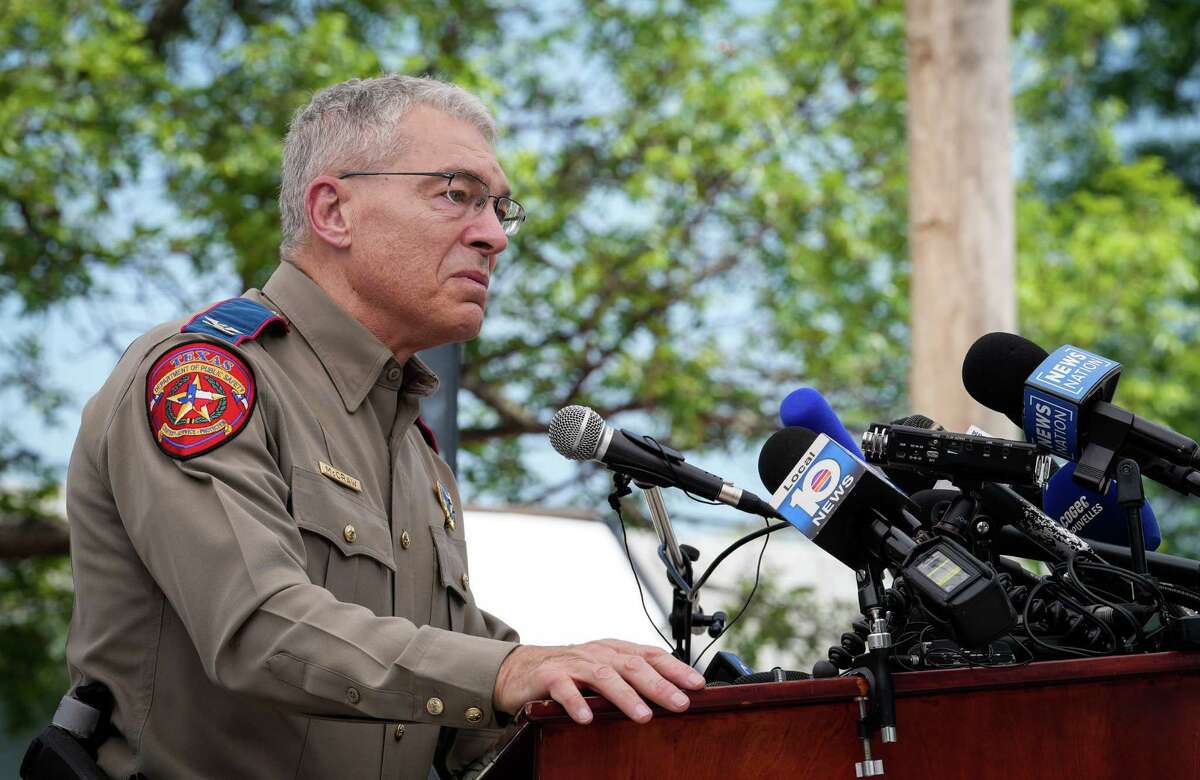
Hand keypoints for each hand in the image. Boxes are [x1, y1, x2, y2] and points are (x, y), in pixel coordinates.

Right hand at [492, 639, 704, 724]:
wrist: (522, 668)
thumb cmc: (571, 672)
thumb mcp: (604, 670)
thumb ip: (632, 678)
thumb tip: (673, 694)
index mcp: (615, 650)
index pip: (651, 655)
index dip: (675, 668)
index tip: (698, 685)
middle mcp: (598, 654)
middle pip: (633, 666)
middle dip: (659, 685)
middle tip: (680, 704)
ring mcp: (574, 664)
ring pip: (604, 677)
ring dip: (625, 697)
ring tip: (643, 716)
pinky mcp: (550, 676)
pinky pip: (565, 689)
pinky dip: (577, 703)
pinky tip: (587, 718)